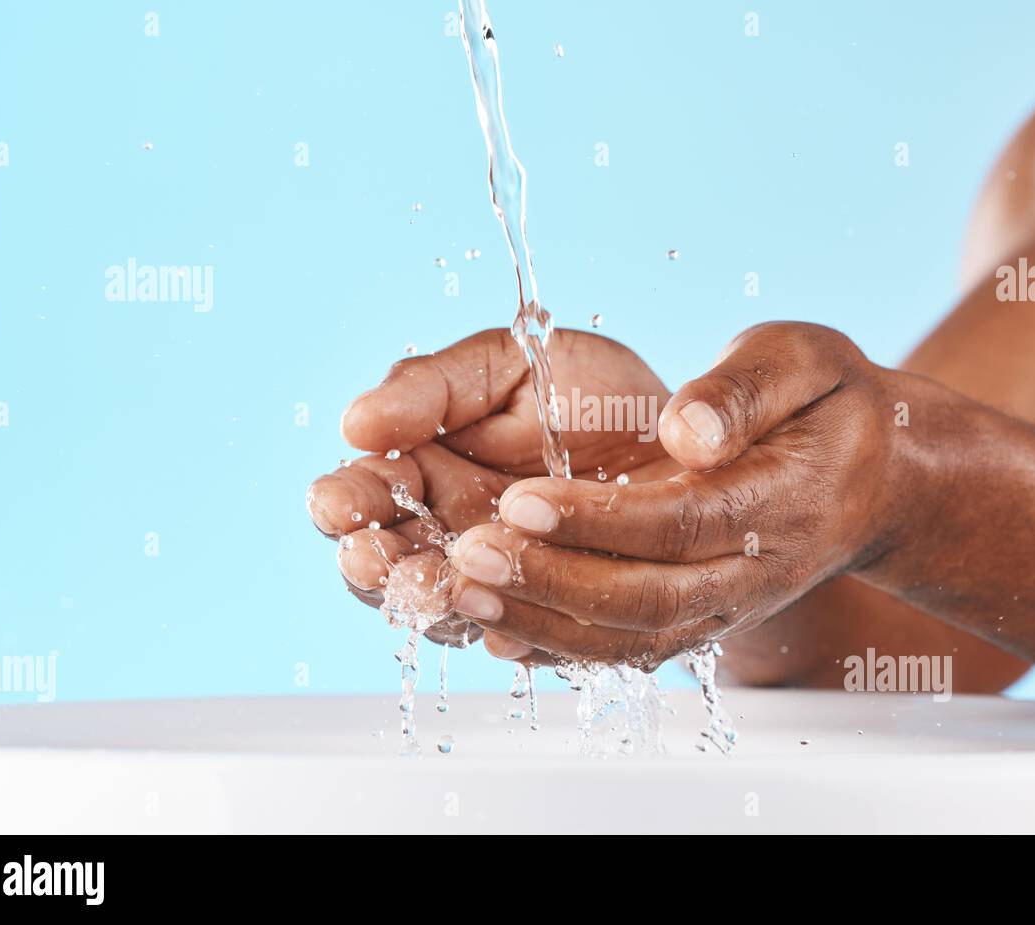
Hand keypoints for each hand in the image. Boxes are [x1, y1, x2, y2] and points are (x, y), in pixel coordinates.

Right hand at [305, 327, 675, 651]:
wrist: (696, 440)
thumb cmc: (590, 394)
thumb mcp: (508, 365)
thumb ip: (433, 387)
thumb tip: (356, 421)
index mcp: (427, 471)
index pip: (365, 498)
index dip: (345, 503)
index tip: (338, 502)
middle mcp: (454, 536)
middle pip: (392, 568)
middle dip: (376, 565)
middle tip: (372, 557)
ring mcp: (505, 583)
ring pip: (452, 611)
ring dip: (437, 602)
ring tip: (437, 582)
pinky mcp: (559, 621)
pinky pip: (530, 642)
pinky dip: (515, 634)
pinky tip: (506, 627)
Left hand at [447, 322, 903, 666]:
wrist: (875, 477)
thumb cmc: (830, 405)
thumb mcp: (803, 361)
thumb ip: (745, 389)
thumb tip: (686, 433)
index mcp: (781, 499)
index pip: (681, 522)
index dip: (597, 519)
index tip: (520, 499)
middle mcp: (756, 571)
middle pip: (648, 598)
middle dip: (552, 580)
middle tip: (469, 554)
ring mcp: (730, 606)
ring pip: (633, 641)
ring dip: (545, 625)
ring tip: (464, 594)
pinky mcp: (704, 620)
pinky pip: (632, 651)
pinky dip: (563, 647)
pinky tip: (500, 625)